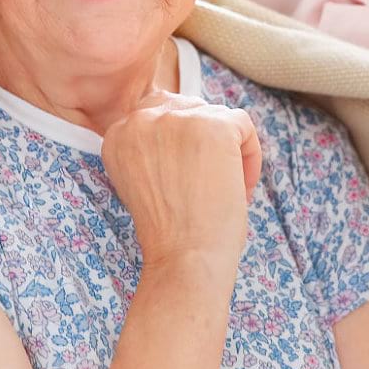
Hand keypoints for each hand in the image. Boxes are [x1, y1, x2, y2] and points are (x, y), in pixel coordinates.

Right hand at [101, 91, 263, 266]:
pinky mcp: (214, 126)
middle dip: (206, 144)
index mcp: (118, 133)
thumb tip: (191, 122)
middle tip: (208, 186)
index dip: (181, 144)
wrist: (184, 260)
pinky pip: (244, 125)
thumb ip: (154, 147)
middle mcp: (141, 119)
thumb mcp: (143, 180)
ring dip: (229, 152)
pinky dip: (250, 157)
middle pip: (190, 109)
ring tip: (225, 191)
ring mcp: (178, 119)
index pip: (158, 112)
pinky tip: (242, 189)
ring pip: (218, 116)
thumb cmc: (170, 231)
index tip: (188, 179)